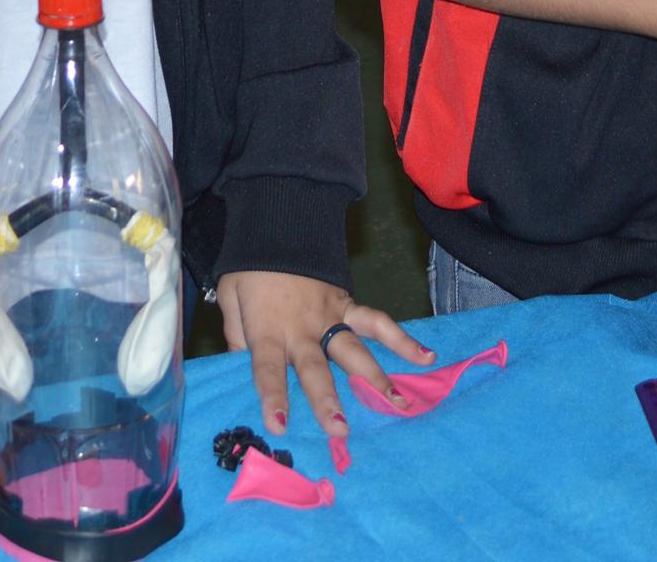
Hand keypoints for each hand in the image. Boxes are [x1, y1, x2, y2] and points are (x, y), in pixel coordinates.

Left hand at [215, 271, 435, 444]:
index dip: (273, 397)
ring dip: (374, 378)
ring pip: (353, 351)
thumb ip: (236, 334)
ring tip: (397, 404)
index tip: (280, 424)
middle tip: (340, 430)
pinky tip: (426, 356)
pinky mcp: (347, 305)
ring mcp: (330, 317)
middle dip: (327, 400)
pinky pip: (377, 322)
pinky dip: (402, 338)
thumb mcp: (231, 297)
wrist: (279, 225)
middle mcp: (302, 329)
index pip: (268, 370)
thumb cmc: (250, 269)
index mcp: (268, 330)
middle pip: (315, 369)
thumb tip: (237, 367)